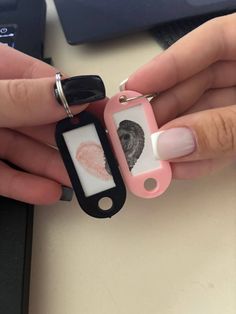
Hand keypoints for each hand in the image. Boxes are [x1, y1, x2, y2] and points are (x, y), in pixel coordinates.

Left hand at [0, 45, 104, 203]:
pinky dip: (25, 184)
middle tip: (101, 156)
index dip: (81, 100)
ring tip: (81, 180)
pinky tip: (47, 192)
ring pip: (27, 149)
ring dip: (55, 168)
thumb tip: (76, 94)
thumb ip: (24, 97)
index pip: (49, 82)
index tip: (108, 117)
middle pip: (43, 121)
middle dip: (73, 141)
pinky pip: (5, 172)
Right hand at [123, 13, 235, 178]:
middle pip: (199, 84)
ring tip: (151, 159)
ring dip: (178, 141)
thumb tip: (168, 143)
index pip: (207, 42)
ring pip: (206, 116)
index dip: (166, 65)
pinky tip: (179, 169)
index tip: (132, 87)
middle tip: (136, 134)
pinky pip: (223, 139)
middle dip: (166, 113)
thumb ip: (221, 127)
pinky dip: (202, 155)